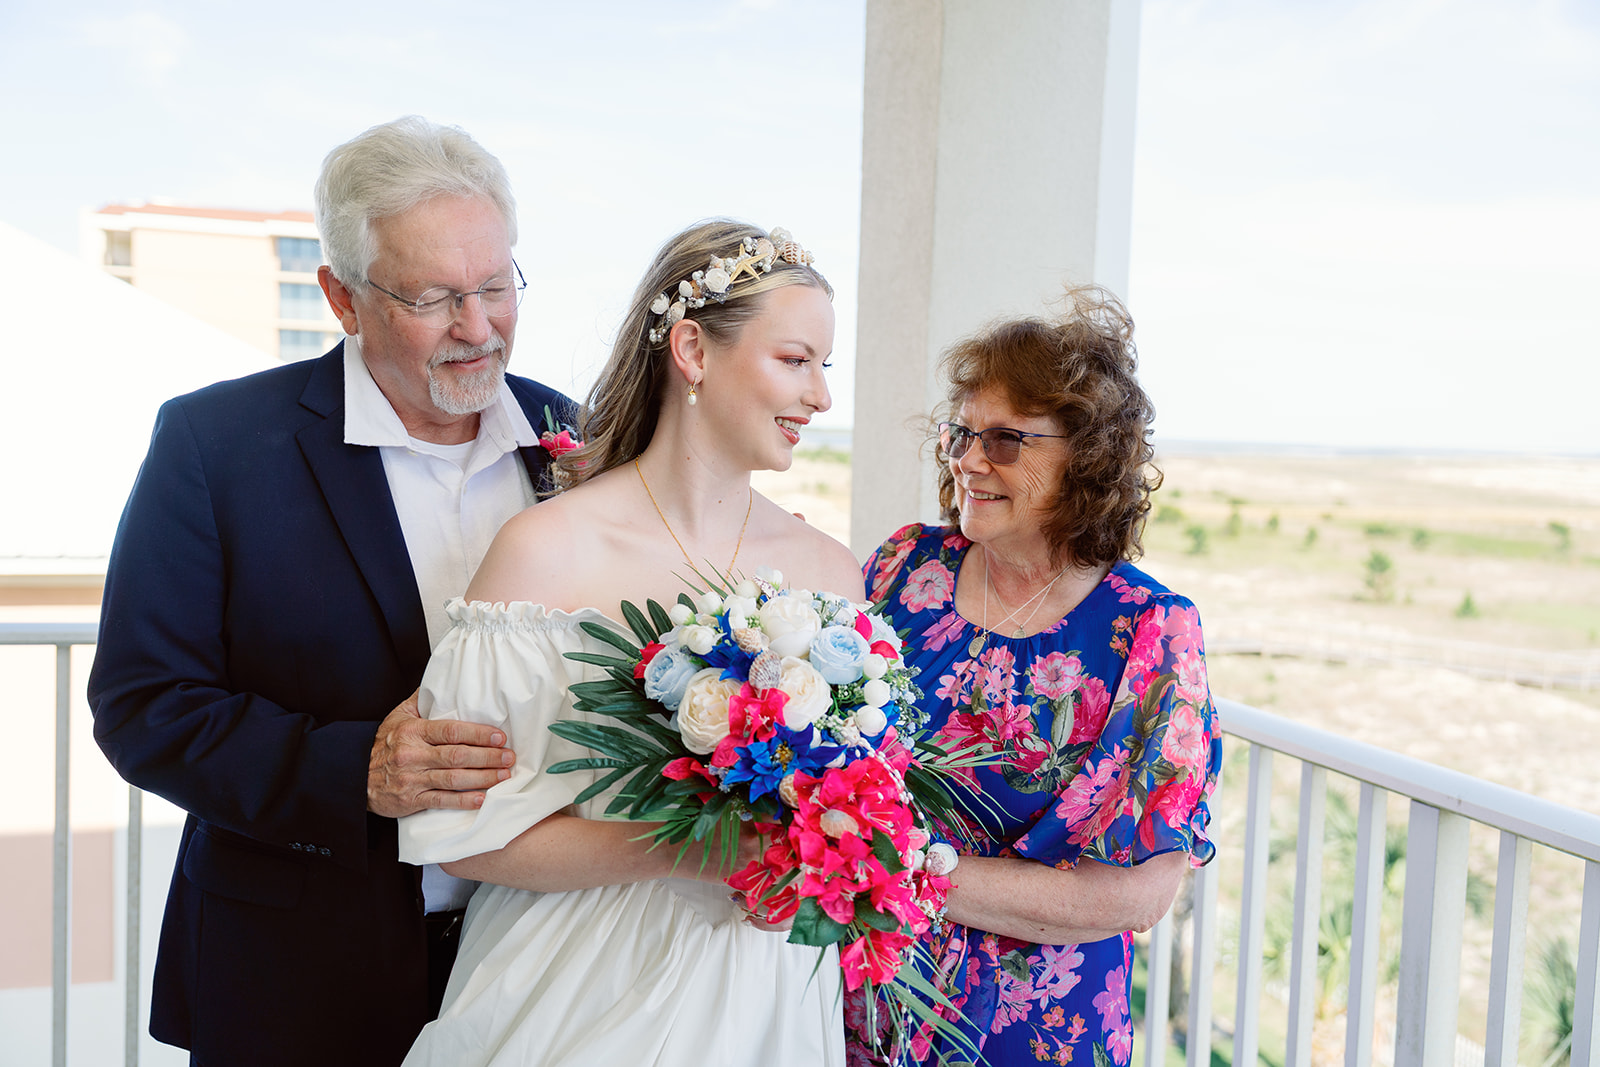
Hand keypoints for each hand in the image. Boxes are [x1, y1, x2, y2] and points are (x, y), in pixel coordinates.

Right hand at [366, 691, 514, 817]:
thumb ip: (422, 700)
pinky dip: (463, 800)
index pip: (451, 731)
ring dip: (482, 778)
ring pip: (453, 778)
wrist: (355, 777)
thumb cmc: (382, 745)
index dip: (478, 734)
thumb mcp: (398, 716)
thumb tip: (443, 679)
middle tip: (509, 756)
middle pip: (457, 755)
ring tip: (503, 775)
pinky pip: (442, 800)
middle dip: (488, 757)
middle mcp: (412, 754)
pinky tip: (481, 798)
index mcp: (412, 731)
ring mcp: (412, 778)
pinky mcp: (411, 800)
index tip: (500, 736)